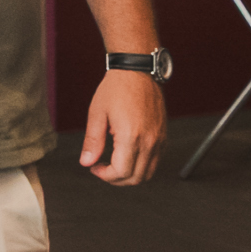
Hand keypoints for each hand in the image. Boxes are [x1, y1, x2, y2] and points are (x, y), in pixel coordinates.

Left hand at [80, 69, 165, 184]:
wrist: (138, 72)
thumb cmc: (116, 89)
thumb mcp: (96, 114)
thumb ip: (92, 141)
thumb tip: (86, 163)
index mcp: (131, 136)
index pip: (121, 172)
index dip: (105, 176)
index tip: (94, 168)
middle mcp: (150, 141)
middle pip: (137, 178)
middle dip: (116, 180)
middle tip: (102, 169)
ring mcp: (159, 139)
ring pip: (148, 173)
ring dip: (130, 175)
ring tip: (113, 163)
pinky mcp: (164, 136)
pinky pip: (155, 161)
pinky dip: (141, 166)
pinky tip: (126, 155)